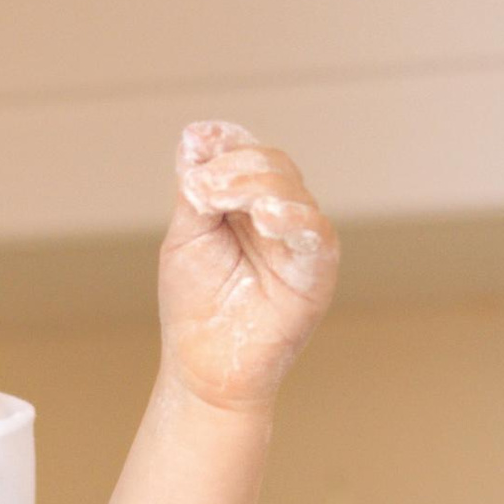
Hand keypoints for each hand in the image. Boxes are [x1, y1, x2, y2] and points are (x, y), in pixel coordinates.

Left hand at [158, 123, 337, 414]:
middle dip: (234, 168)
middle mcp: (280, 214)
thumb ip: (194, 190)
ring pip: (292, 189)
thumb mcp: (186, 236)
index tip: (198, 146)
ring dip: (254, 185)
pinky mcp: (316, 270)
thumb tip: (195, 135)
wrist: (204, 367)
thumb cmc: (196, 305)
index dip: (226, 143)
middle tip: (200, 190)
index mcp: (248, 202)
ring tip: (217, 200)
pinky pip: (315, 233)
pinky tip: (265, 217)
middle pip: (272, 164)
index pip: (246, 152)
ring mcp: (300, 240)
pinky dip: (293, 218)